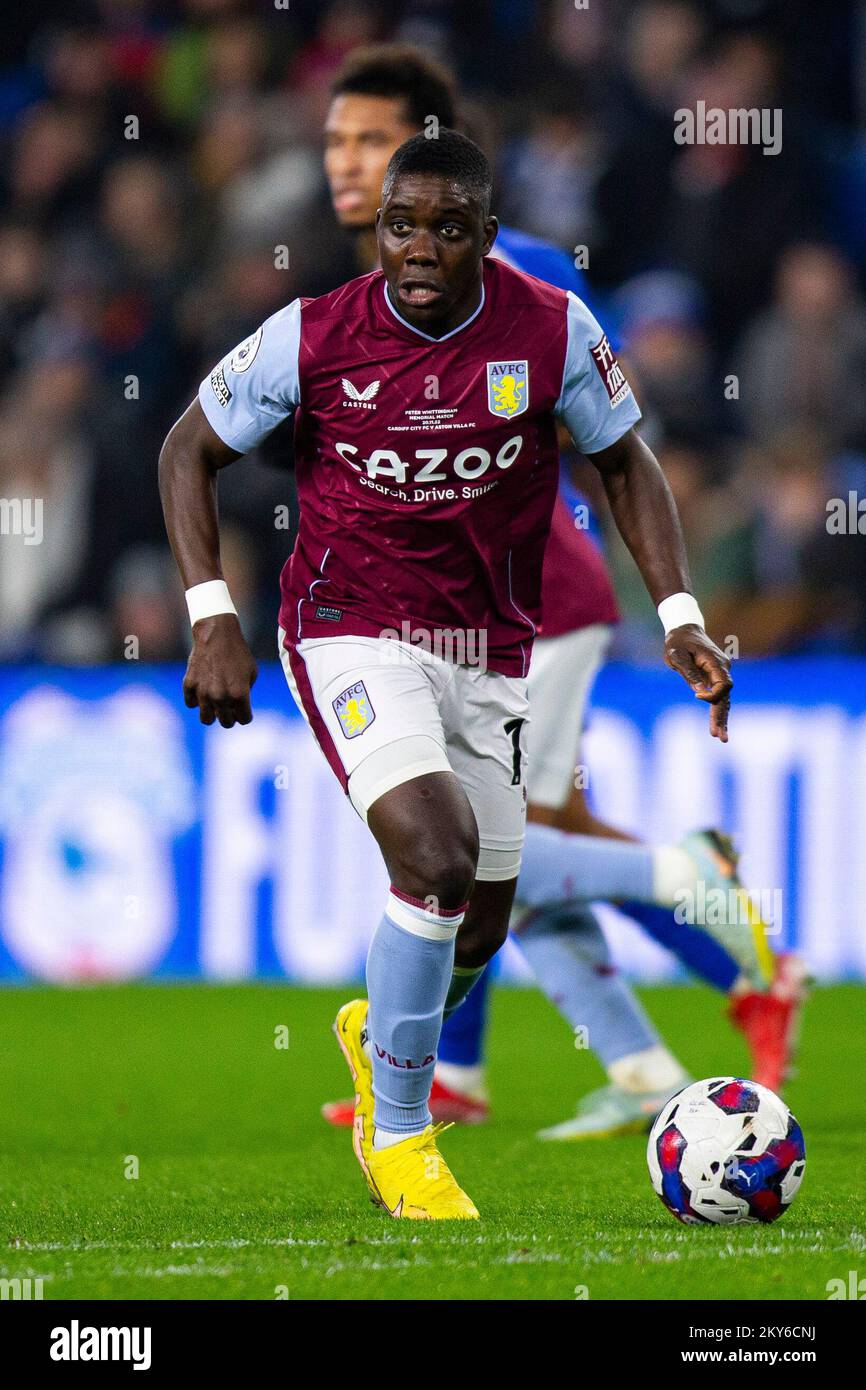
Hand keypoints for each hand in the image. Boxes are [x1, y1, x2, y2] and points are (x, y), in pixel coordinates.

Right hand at [183, 614, 257, 726]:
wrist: (217, 634)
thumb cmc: (238, 653)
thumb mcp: (251, 673)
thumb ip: (246, 694)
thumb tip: (237, 708)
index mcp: (240, 695)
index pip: (244, 719)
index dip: (245, 715)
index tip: (242, 708)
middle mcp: (221, 697)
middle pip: (226, 723)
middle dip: (230, 717)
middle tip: (229, 707)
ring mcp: (203, 692)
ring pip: (206, 719)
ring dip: (212, 714)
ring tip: (215, 703)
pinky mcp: (189, 685)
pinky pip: (191, 704)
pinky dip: (196, 700)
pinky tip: (202, 691)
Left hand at [664, 624, 731, 741]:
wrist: (684, 629)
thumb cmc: (678, 641)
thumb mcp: (677, 654)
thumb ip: (688, 672)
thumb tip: (699, 691)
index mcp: (715, 662)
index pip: (723, 685)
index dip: (713, 695)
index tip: (697, 696)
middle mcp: (722, 669)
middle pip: (726, 696)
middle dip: (721, 716)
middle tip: (720, 737)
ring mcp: (720, 673)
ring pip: (724, 699)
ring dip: (721, 717)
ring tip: (721, 737)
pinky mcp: (715, 678)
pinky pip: (719, 697)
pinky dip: (718, 710)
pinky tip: (718, 726)